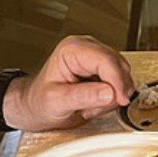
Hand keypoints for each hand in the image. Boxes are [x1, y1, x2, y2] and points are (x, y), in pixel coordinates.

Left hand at [8, 35, 134, 131]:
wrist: (35, 107)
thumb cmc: (39, 101)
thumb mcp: (57, 102)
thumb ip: (84, 96)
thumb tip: (111, 93)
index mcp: (72, 50)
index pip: (106, 60)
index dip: (117, 80)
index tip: (121, 99)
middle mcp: (86, 48)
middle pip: (117, 65)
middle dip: (115, 90)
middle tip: (100, 108)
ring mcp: (96, 57)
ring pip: (122, 73)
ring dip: (113, 95)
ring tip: (90, 106)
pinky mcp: (102, 69)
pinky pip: (119, 81)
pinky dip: (112, 96)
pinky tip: (95, 103)